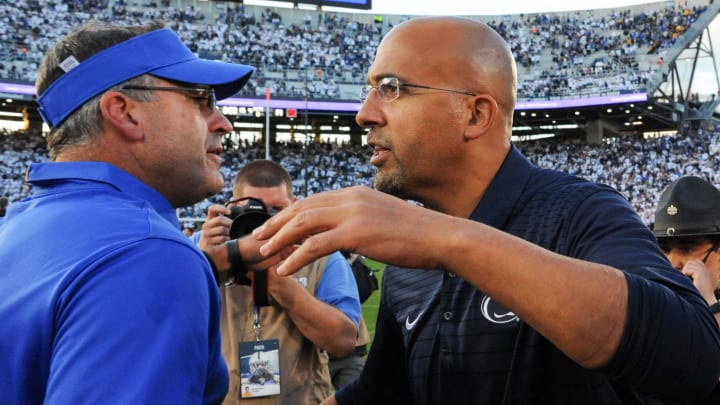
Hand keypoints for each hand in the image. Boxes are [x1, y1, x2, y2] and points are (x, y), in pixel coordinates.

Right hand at [197, 204, 232, 268]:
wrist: (207, 248)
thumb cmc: (216, 233)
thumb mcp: (220, 224)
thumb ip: (226, 215)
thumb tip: (233, 203)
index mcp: (209, 218)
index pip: (212, 208)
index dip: (221, 208)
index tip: (229, 212)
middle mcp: (206, 225)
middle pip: (220, 219)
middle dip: (229, 222)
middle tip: (232, 226)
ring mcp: (206, 233)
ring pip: (222, 229)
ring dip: (228, 232)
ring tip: (229, 234)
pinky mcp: (208, 242)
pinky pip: (221, 238)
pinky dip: (227, 239)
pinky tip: (227, 240)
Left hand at [253, 186, 447, 274]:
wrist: (439, 236)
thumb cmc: (415, 233)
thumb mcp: (382, 218)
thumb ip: (360, 219)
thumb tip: (346, 232)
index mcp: (355, 193)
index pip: (313, 200)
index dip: (289, 214)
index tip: (274, 226)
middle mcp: (350, 198)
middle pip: (301, 208)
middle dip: (276, 223)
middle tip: (258, 238)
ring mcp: (352, 214)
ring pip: (303, 224)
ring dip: (279, 239)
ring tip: (263, 253)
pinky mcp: (356, 233)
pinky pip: (316, 245)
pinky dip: (295, 256)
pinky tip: (284, 267)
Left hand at [682, 260, 718, 304]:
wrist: (704, 302)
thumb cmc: (697, 294)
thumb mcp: (695, 282)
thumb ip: (691, 275)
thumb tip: (678, 268)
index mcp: (707, 272)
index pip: (695, 262)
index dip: (688, 268)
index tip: (686, 276)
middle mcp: (707, 270)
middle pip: (691, 262)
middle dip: (686, 269)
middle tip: (687, 279)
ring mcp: (705, 271)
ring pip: (689, 265)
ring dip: (685, 273)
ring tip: (689, 282)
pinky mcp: (701, 273)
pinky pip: (687, 269)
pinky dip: (685, 275)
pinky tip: (690, 282)